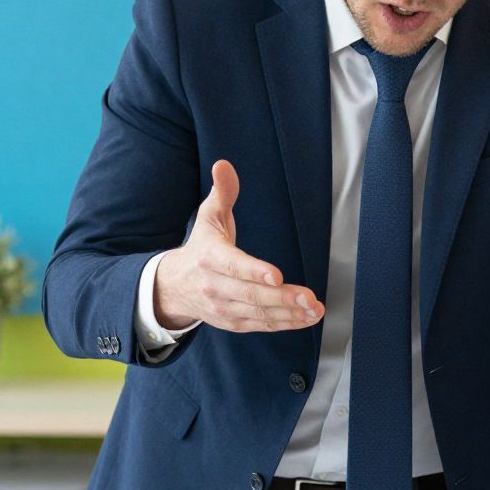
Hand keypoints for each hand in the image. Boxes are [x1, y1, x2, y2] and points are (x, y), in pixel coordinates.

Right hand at [154, 160, 324, 333]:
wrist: (175, 287)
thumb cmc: (200, 247)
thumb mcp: (208, 217)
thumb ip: (222, 192)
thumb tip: (223, 165)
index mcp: (209, 258)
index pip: (232, 265)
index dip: (254, 271)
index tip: (276, 276)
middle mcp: (215, 286)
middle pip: (251, 294)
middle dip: (283, 297)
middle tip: (310, 297)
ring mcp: (224, 308)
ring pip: (259, 314)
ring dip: (290, 313)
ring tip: (315, 309)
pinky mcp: (233, 323)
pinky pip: (262, 325)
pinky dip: (286, 323)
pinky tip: (306, 318)